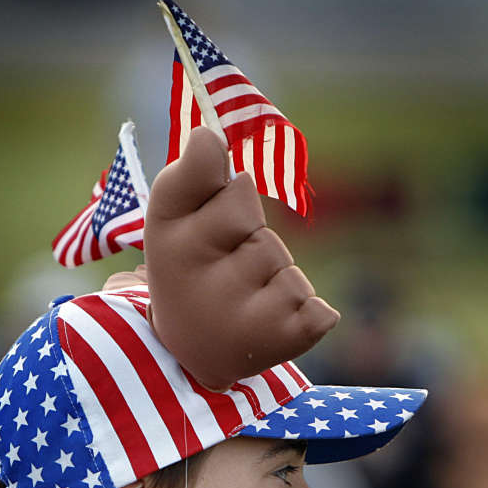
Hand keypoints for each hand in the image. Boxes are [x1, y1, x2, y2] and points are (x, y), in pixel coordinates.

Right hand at [144, 127, 339, 390]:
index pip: (201, 170)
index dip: (207, 165)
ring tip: (242, 303)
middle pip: (247, 213)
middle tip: (220, 266)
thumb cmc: (191, 268)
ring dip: (273, 280)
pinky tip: (269, 328)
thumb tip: (210, 135)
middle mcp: (200, 284)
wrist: (192, 352)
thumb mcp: (175, 220)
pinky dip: (305, 315)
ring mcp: (242, 317)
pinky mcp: (282, 340)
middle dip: (244, 233)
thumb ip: (192, 175)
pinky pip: (319, 310)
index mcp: (168, 245)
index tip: (205, 165)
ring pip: (284, 265)